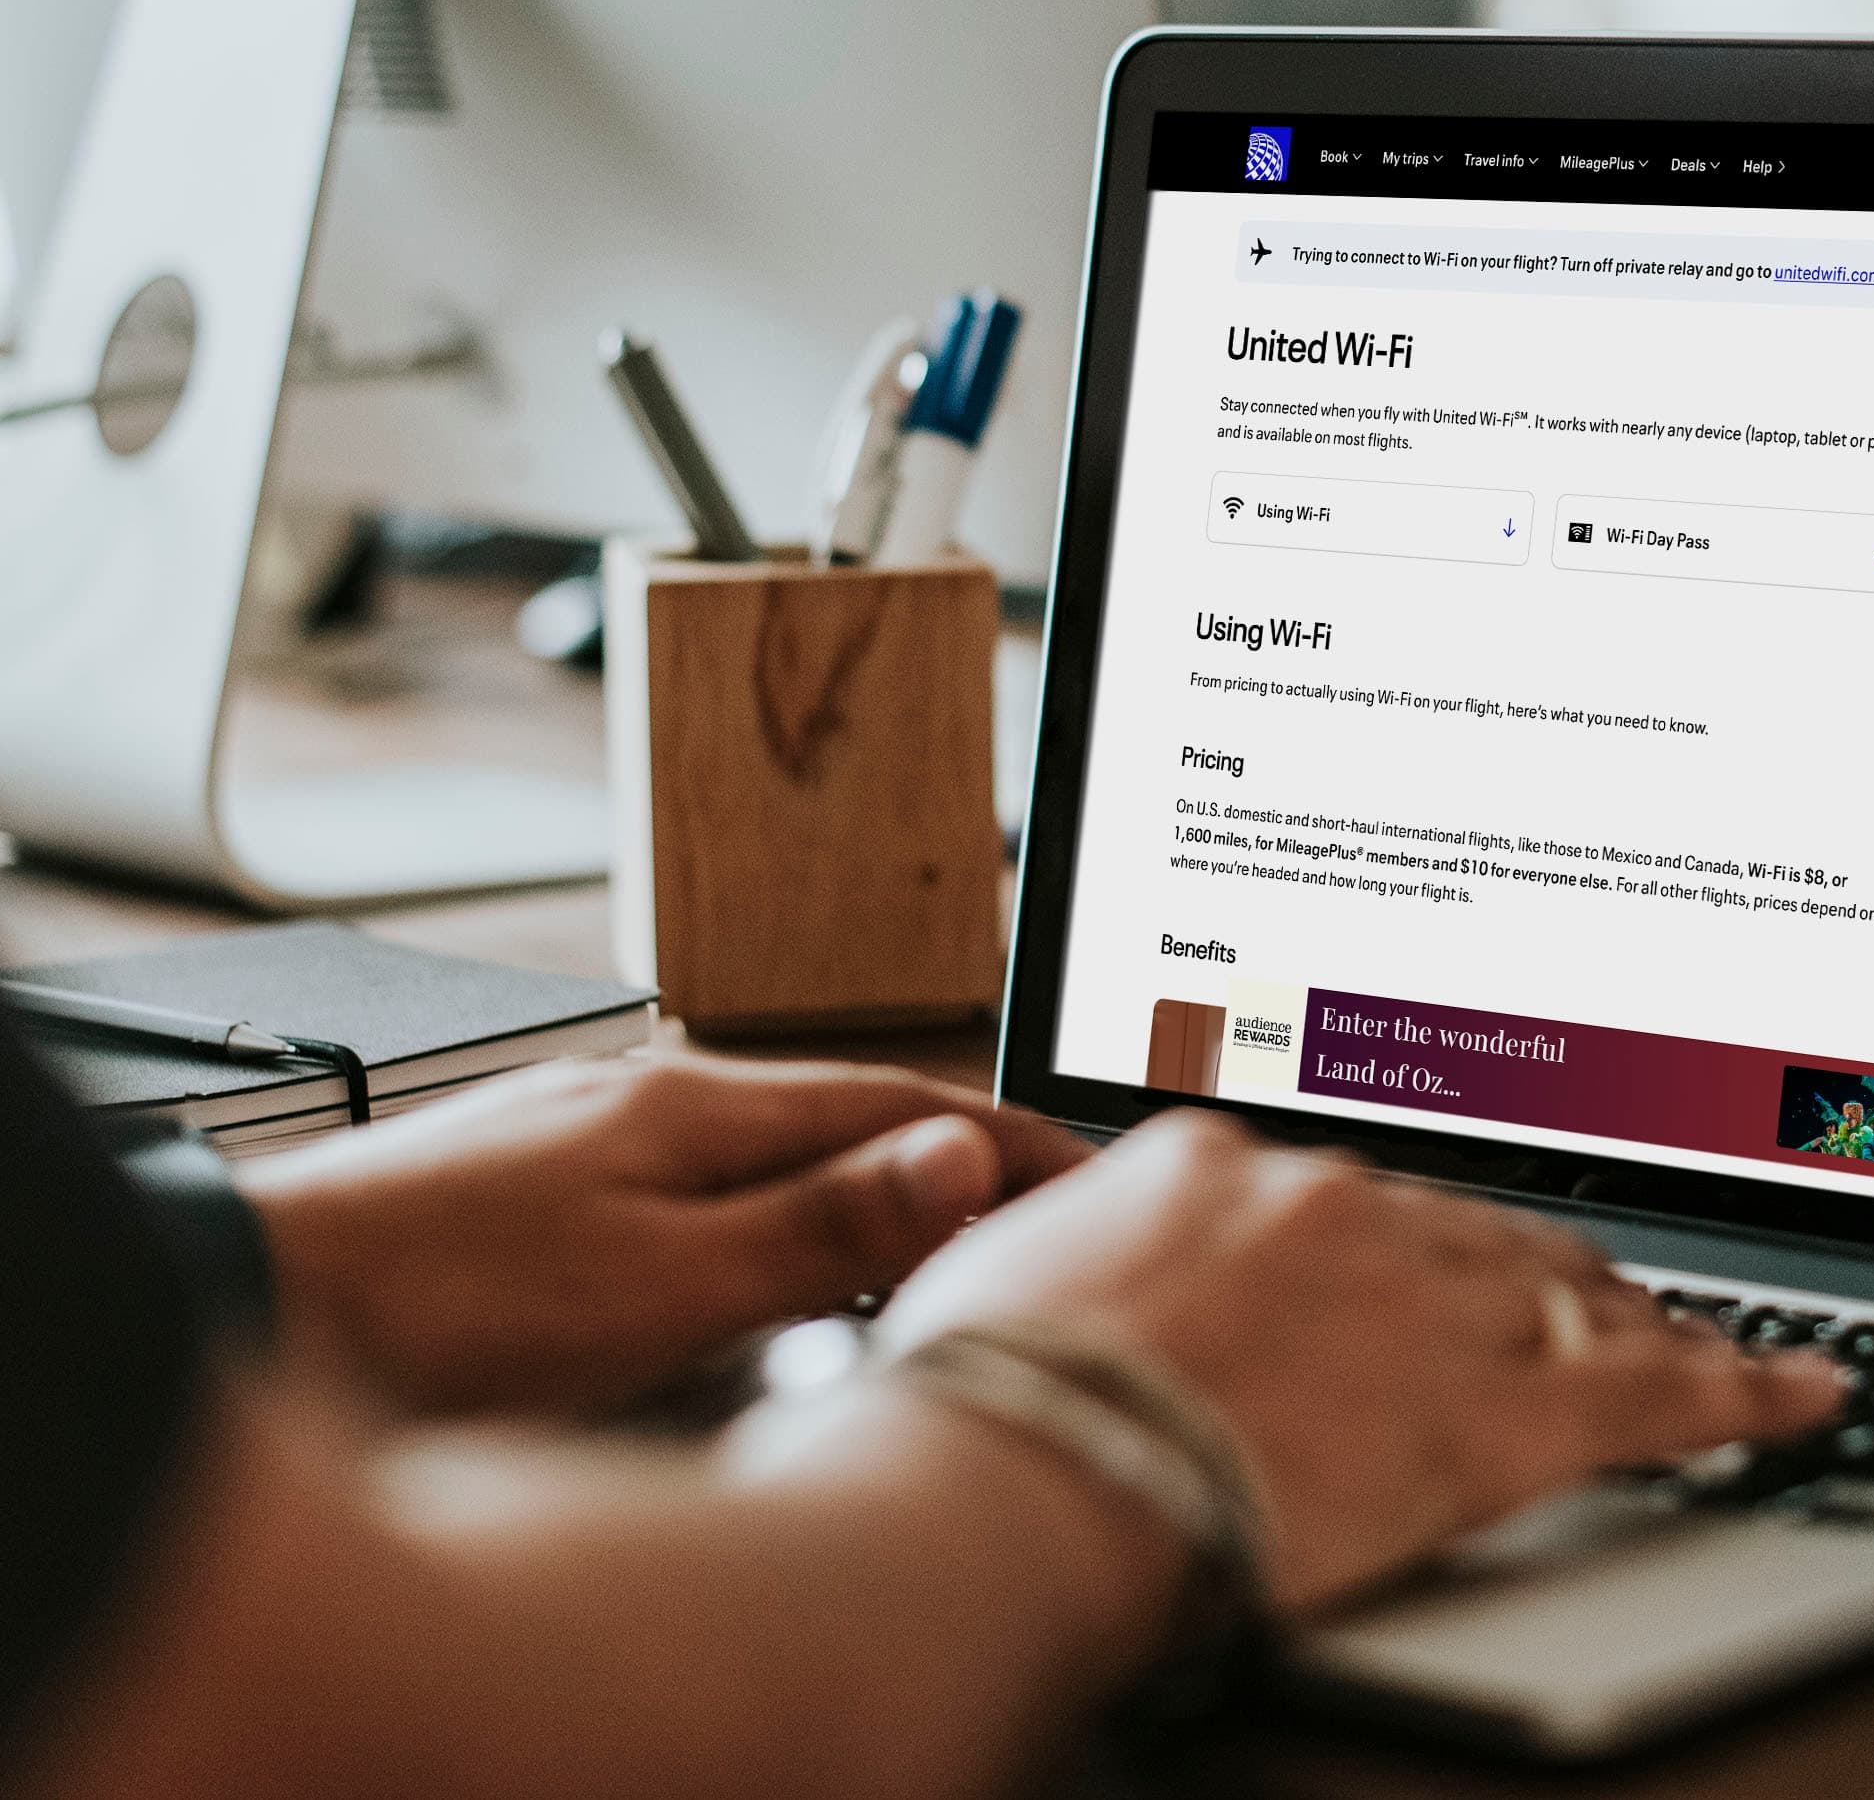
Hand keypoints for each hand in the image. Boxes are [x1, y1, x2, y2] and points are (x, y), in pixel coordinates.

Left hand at [248, 1049, 1089, 1416]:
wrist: (248, 1302)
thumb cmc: (438, 1308)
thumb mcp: (662, 1285)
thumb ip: (819, 1224)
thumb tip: (965, 1156)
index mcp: (696, 1105)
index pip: (903, 1101)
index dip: (1010, 1139)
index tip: (1096, 1174)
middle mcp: (643, 1094)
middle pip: (840, 1116)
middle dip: (950, 1159)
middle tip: (1038, 1216)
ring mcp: (578, 1132)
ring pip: (763, 1152)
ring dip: (858, 1189)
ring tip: (920, 1250)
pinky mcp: (526, 1185)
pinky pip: (693, 1185)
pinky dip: (767, 1216)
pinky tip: (752, 1265)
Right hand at [877, 1112, 1844, 1610]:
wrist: (1008, 1482)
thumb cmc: (975, 1411)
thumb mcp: (1003, 1285)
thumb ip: (1082, 1256)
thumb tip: (1079, 1272)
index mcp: (1222, 1160)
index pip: (1354, 1192)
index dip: (1411, 1236)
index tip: (1427, 1262)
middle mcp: (1342, 1202)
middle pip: (1481, 1233)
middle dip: (1546, 1270)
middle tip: (1598, 1297)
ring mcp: (1426, 1296)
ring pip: (1576, 1300)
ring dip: (1642, 1319)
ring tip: (1697, 1337)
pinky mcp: (1496, 1413)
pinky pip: (1658, 1395)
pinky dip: (1748, 1389)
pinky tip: (1806, 1393)